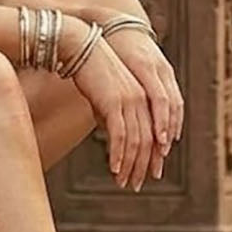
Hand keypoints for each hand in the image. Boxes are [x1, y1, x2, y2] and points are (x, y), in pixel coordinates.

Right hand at [103, 28, 183, 179]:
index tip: (146, 175)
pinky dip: (118, 154)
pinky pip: (120, 134)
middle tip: (135, 185)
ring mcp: (130, 100)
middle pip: (148, 141)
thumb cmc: (89, 69)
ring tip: (124, 182)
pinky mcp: (114, 101)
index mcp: (144, 96)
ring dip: (130, 165)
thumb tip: (113, 135)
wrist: (78, 46)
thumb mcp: (106, 93)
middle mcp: (142, 99)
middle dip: (142, 166)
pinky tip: (114, 169)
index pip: (153, 133)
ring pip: (136, 141)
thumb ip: (114, 113)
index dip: (151, 157)